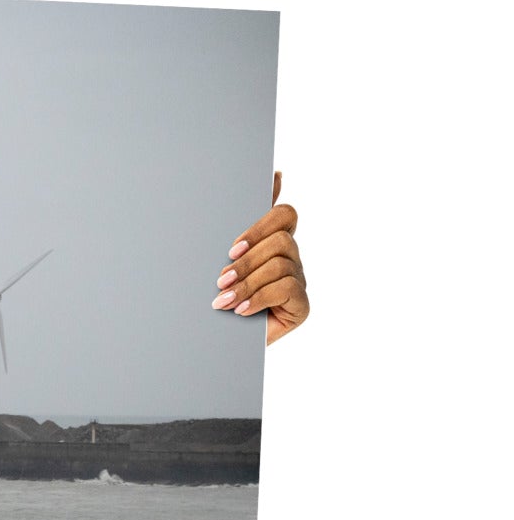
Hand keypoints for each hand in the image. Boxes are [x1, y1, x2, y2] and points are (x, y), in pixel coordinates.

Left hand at [213, 171, 307, 343]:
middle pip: (281, 240)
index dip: (261, 225)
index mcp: (273, 242)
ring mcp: (298, 280)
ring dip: (247, 282)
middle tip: (221, 280)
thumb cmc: (218, 296)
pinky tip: (241, 310)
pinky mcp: (301, 305)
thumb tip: (271, 177)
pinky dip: (259, 299)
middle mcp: (290, 258)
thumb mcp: (221, 261)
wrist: (216, 342)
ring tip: (223, 300)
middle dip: (246, 260)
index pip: (284, 214)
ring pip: (280, 265)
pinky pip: (287, 289)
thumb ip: (237, 226)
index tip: (232, 247)